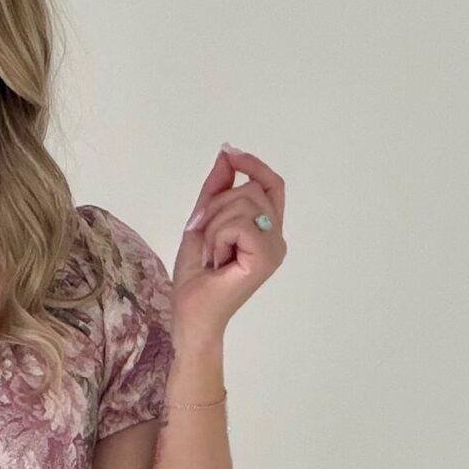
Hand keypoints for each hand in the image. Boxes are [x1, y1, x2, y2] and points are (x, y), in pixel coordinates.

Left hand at [171, 144, 285, 344]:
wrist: (191, 314)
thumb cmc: (197, 277)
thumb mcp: (203, 222)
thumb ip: (216, 189)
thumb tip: (226, 154)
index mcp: (267, 230)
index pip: (271, 184)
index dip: (253, 165)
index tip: (230, 154)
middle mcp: (276, 238)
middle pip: (251, 189)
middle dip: (217, 206)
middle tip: (207, 238)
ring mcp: (274, 248)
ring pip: (244, 203)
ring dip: (215, 225)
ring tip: (213, 253)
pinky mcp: (266, 257)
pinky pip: (239, 223)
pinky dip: (218, 237)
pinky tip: (217, 261)